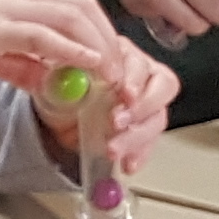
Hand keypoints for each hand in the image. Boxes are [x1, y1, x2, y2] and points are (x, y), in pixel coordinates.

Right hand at [0, 0, 121, 100]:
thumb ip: (25, 63)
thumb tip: (54, 80)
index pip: (73, 1)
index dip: (99, 28)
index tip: (112, 55)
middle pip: (80, 6)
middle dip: (106, 36)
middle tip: (119, 66)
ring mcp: (7, 5)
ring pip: (70, 18)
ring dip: (96, 45)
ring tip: (109, 71)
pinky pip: (45, 37)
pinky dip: (72, 51)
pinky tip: (88, 64)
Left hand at [18, 29, 177, 171]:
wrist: (56, 112)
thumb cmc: (61, 86)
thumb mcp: (56, 76)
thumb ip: (64, 75)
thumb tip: (72, 81)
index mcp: (121, 54)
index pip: (140, 62)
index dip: (135, 79)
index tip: (125, 95)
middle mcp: (140, 75)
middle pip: (163, 87)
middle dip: (143, 107)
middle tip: (118, 123)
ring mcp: (145, 102)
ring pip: (157, 116)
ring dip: (137, 136)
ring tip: (113, 149)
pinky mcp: (142, 127)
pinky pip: (150, 141)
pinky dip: (140, 154)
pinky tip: (128, 163)